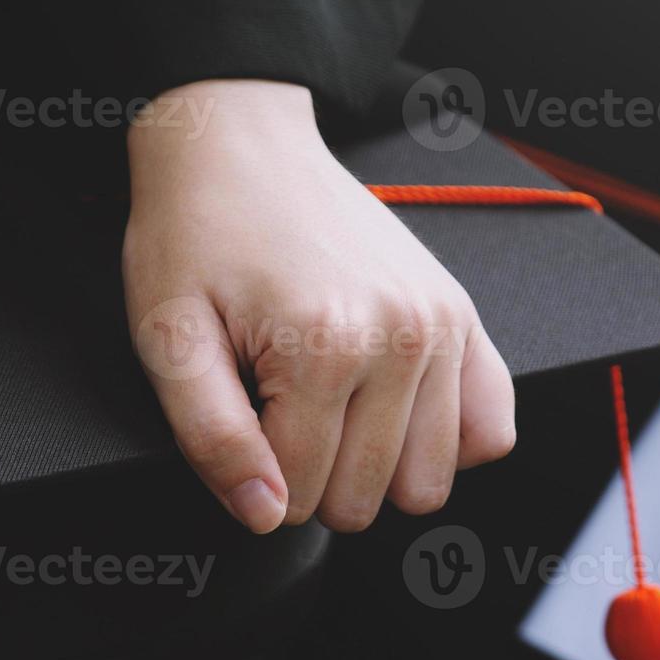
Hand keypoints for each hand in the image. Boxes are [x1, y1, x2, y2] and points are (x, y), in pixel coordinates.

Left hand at [123, 80, 515, 533]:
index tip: (239, 418)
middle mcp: (402, 340)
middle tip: (279, 410)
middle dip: (311, 478)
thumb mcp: (168, 337)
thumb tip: (266, 513)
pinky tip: (391, 410)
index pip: (296, 496)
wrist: (243, 145)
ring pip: (428, 485)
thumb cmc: (197, 235)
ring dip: (374, 468)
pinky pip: (491, 433)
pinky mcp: (463, 317)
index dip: (252, 475)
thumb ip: (211, 437)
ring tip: (332, 410)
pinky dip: (443, 443)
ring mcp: (443, 327)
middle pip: (364, 500)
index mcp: (323, 348)